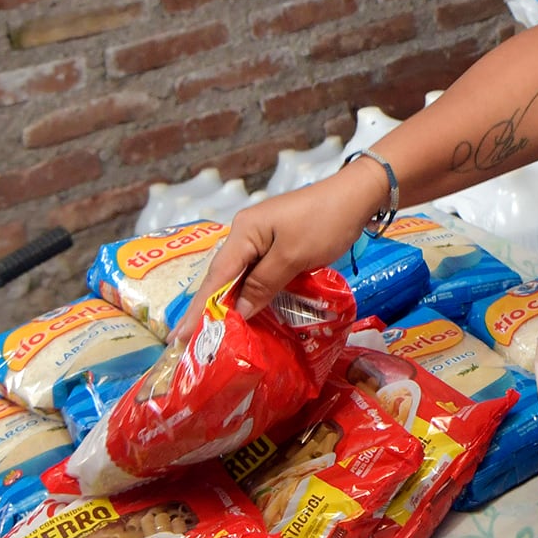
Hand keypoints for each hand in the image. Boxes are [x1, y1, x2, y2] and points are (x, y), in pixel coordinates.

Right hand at [174, 161, 386, 343]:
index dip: (199, 308)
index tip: (180, 335)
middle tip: (192, 342)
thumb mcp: (293, 256)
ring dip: (231, 302)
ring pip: (241, 276)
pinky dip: (252, 292)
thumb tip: (238, 311)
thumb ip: (263, 283)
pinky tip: (248, 312)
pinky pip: (258, 273)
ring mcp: (262, 238)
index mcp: (243, 232)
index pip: (216, 276)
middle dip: (210, 308)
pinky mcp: (278, 244)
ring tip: (215, 333)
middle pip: (223, 276)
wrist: (357, 195)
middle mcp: (246, 234)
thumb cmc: (325, 222)